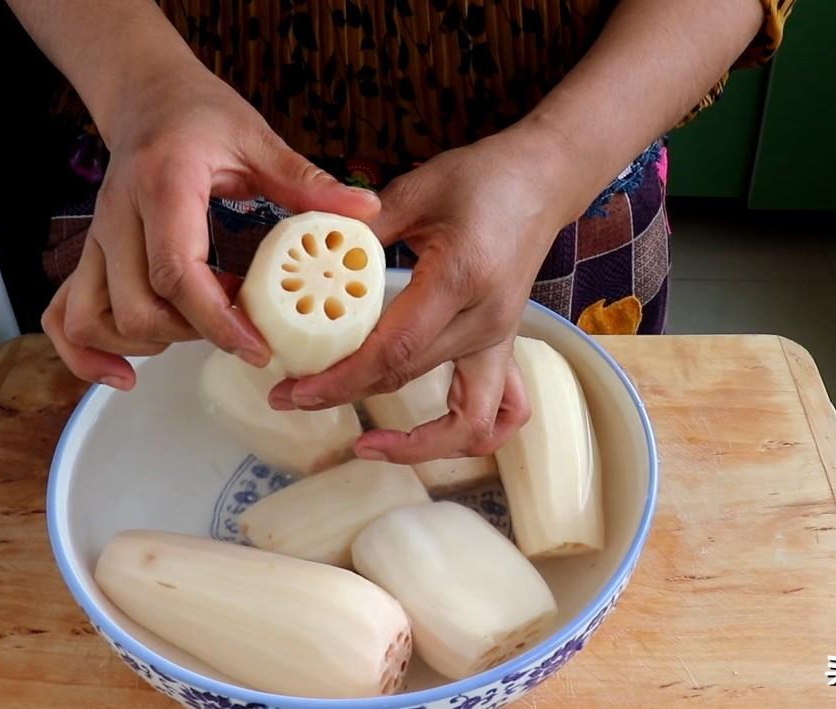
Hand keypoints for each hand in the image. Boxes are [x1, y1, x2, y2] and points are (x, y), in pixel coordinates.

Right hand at [42, 63, 379, 389]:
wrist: (146, 94)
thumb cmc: (200, 115)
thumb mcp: (258, 138)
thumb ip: (308, 183)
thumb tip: (365, 214)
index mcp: (163, 186)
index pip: (176, 272)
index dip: (215, 320)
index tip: (256, 347)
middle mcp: (117, 216)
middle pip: (137, 308)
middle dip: (191, 335)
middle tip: (238, 328)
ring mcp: (95, 239)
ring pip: (94, 318)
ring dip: (146, 345)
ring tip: (195, 333)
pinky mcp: (87, 255)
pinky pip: (63, 317)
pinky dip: (85, 355)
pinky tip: (124, 375)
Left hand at [270, 129, 576, 463]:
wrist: (544, 179)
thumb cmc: (484, 178)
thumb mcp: (418, 189)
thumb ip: (364, 226)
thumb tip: (310, 255)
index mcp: (459, 279)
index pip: (394, 351)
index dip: (341, 381)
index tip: (295, 392)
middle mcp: (484, 321)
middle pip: (408, 380)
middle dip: (344, 397)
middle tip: (291, 396)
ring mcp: (499, 340)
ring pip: (469, 423)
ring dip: (419, 447)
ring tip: (366, 445)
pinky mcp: (503, 347)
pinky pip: (500, 414)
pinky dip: (463, 437)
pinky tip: (423, 438)